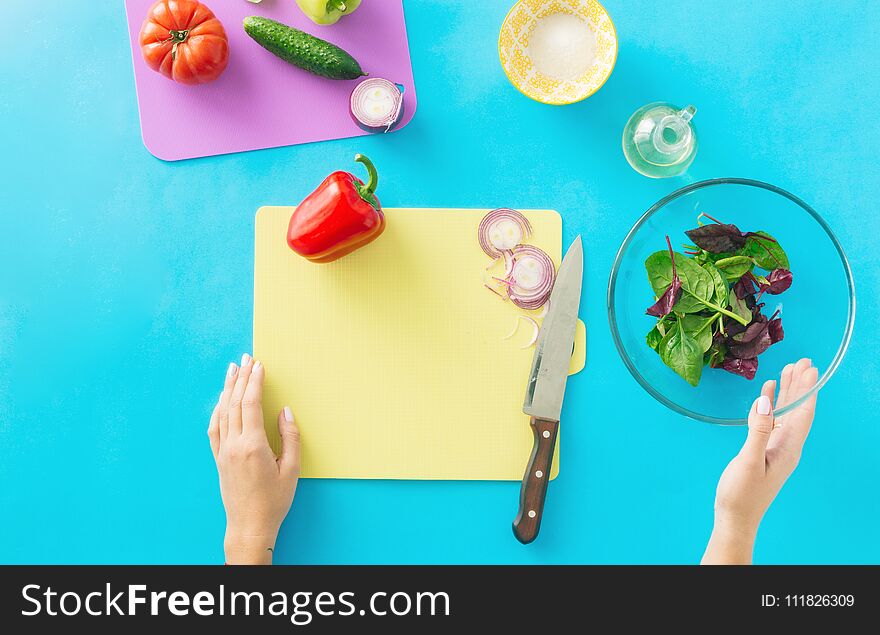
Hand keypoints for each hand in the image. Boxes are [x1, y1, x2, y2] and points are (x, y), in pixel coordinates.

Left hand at [208, 354, 299, 564]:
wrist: (249, 525)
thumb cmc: (274, 501)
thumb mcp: (291, 469)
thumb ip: (289, 437)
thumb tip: (285, 412)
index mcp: (253, 446)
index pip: (251, 404)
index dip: (255, 382)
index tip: (259, 365)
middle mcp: (234, 445)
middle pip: (235, 403)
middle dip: (242, 378)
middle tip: (247, 358)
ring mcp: (223, 451)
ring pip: (222, 412)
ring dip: (228, 388)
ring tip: (232, 369)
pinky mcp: (218, 459)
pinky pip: (214, 428)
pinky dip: (217, 410)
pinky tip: (221, 400)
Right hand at [702, 358, 818, 563]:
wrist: (735, 518)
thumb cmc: (741, 494)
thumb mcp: (749, 461)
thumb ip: (758, 430)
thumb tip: (765, 400)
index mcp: (788, 448)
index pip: (803, 413)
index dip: (807, 390)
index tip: (808, 369)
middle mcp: (787, 447)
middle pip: (798, 410)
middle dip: (801, 386)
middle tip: (802, 361)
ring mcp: (776, 449)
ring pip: (786, 414)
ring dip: (788, 393)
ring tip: (788, 371)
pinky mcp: (764, 451)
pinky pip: (773, 422)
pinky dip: (771, 405)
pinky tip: (768, 394)